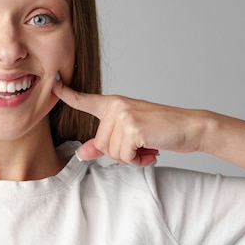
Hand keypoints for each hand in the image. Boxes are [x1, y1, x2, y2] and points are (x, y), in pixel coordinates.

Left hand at [52, 81, 206, 166]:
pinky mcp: (132, 128)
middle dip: (120, 153)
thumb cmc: (161, 130)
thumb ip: (104, 144)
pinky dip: (137, 160)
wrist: (190, 127)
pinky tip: (150, 151)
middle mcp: (116, 106)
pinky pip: (124, 156)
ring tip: (147, 147)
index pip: (85, 99)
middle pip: (100, 144)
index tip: (54, 85)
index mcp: (114, 104)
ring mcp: (123, 116)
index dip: (67, 94)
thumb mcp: (129, 135)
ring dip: (131, 158)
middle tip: (140, 147)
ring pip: (111, 152)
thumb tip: (81, 154)